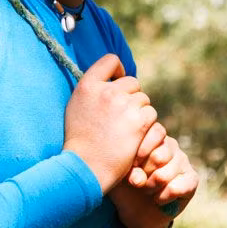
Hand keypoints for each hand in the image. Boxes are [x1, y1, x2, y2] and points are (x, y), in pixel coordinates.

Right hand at [62, 54, 157, 193]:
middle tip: (122, 117)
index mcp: (87, 85)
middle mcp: (106, 91)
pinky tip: (134, 138)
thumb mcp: (75, 107)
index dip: (119, 71)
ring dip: (139, 113)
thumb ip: (91, 91)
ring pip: (143, 99)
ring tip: (126, 131)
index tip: (118, 83)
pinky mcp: (138, 121)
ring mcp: (123, 105)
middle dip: (131, 97)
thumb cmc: (79, 141)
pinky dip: (146, 126)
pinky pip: (151, 114)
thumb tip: (110, 80)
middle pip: (132, 82)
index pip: (110, 60)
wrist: (85, 167)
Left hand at [110, 134, 198, 227]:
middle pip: (159, 156)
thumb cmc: (125, 184)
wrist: (137, 209)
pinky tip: (158, 199)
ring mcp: (183, 160)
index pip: (153, 133)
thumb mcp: (120, 173)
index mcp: (151, 136)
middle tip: (137, 181)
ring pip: (164, 175)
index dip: (138, 153)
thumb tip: (138, 179)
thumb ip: (126, 168)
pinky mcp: (192, 179)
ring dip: (151, 188)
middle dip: (143, 174)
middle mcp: (170, 144)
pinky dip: (162, 197)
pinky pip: (175, 188)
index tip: (129, 166)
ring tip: (145, 190)